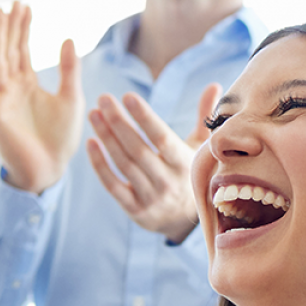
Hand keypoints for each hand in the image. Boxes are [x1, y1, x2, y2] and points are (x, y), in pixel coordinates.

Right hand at [0, 1, 85, 193]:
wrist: (51, 169)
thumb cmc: (61, 138)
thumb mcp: (71, 98)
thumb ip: (69, 70)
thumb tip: (69, 38)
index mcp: (27, 84)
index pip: (22, 49)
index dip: (23, 28)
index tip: (25, 6)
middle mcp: (11, 88)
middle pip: (6, 50)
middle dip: (8, 27)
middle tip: (10, 3)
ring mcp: (0, 98)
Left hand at [86, 87, 220, 241]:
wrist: (187, 220)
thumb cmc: (192, 173)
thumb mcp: (201, 148)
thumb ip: (204, 117)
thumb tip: (213, 84)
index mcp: (185, 164)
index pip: (162, 138)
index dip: (144, 117)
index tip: (128, 96)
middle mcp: (168, 182)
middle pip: (138, 149)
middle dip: (118, 122)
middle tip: (103, 99)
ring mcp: (151, 198)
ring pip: (123, 164)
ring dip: (106, 137)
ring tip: (93, 114)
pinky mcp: (135, 210)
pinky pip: (113, 185)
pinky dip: (100, 165)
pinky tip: (91, 143)